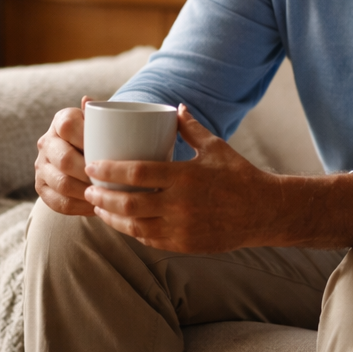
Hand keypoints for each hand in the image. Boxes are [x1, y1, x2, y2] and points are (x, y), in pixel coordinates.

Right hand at [33, 96, 96, 215]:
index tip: (107, 153)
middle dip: (89, 173)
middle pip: (65, 160)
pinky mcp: (41, 187)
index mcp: (61, 121)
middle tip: (111, 182)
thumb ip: (102, 114)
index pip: (67, 127)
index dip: (87, 141)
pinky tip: (95, 207)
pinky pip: (58, 202)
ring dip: (86, 192)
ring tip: (106, 196)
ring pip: (62, 183)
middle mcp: (47, 142)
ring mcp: (41, 166)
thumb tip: (87, 100)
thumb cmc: (101, 138)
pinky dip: (79, 207)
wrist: (84, 155)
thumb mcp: (103, 124)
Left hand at [83, 105, 286, 252]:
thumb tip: (175, 107)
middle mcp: (181, 204)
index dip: (109, 170)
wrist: (264, 212)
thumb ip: (191, 128)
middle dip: (102, 197)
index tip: (93, 166)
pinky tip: (122, 222)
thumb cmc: (239, 175)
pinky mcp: (184, 245)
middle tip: (89, 189)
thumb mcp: (216, 147)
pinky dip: (131, 231)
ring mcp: (181, 228)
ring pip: (134, 226)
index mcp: (185, 177)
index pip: (137, 173)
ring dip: (111, 217)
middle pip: (129, 202)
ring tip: (98, 208)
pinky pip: (149, 239)